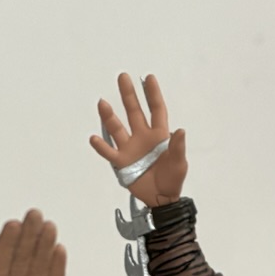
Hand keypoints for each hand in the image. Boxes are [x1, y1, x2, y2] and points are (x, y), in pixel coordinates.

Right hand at [89, 72, 187, 205]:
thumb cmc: (172, 178)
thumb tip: (180, 131)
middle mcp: (142, 137)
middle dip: (128, 95)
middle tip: (122, 77)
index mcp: (159, 135)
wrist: (161, 198)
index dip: (152, 94)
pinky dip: (101, 146)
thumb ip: (177, 147)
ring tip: (102, 103)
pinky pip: (109, 152)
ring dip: (109, 117)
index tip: (148, 78)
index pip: (156, 110)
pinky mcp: (121, 163)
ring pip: (117, 129)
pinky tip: (94, 138)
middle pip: (134, 112)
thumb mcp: (179, 163)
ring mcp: (130, 149)